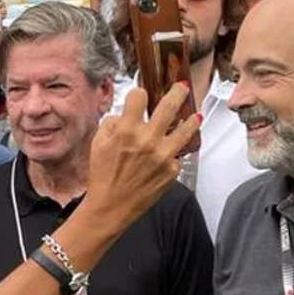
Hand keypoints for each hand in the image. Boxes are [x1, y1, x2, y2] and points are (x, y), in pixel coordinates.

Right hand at [85, 82, 200, 227]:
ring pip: (186, 129)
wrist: (111, 207)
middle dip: (178, 92)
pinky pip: (177, 155)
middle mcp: (148, 140)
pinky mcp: (172, 170)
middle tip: (182, 87)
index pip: (139, 96)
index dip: (139, 94)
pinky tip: (169, 154)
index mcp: (127, 130)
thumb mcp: (98, 144)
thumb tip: (125, 114)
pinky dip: (173, 153)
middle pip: (170, 105)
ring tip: (195, 116)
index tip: (141, 96)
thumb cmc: (103, 176)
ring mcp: (163, 155)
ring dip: (192, 120)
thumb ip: (112, 123)